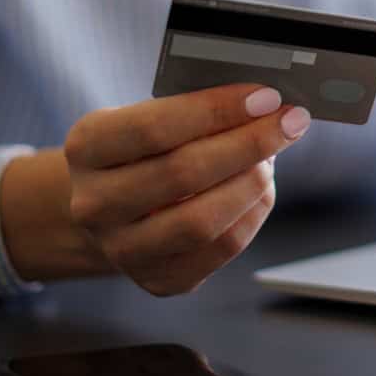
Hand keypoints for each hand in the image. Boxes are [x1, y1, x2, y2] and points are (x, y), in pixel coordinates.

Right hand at [62, 84, 309, 295]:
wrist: (110, 209)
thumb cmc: (141, 152)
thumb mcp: (145, 116)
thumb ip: (193, 109)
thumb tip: (263, 104)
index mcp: (86, 147)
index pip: (154, 127)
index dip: (217, 110)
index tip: (265, 97)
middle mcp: (94, 203)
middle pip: (183, 173)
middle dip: (248, 144)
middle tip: (288, 122)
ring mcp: (121, 249)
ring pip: (202, 220)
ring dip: (252, 182)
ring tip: (272, 157)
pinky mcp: (157, 279)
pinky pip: (220, 249)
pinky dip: (252, 214)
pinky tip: (261, 190)